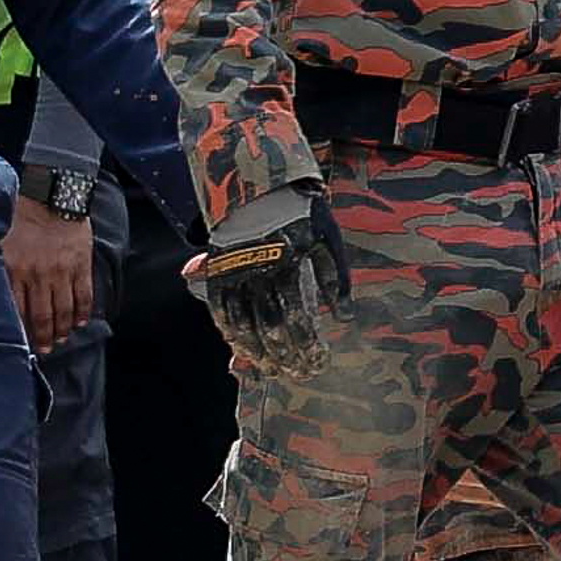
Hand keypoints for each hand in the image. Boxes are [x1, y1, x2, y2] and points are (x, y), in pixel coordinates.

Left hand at [6, 197, 97, 353]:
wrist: (52, 194)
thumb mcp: (0, 240)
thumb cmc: (22, 215)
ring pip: (64, 309)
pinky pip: (84, 294)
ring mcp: (62, 271)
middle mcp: (39, 275)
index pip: (17, 310)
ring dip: (62, 329)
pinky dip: (83, 311)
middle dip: (43, 337)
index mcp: (16, 269)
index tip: (20, 343)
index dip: (20, 330)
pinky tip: (80, 321)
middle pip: (42, 316)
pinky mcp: (81, 265)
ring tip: (61, 339)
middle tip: (44, 350)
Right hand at [189, 190, 351, 371]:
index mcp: (288, 265)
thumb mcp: (327, 239)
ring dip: (258, 353)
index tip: (320, 361)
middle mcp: (257, 274)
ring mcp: (233, 275)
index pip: (297, 319)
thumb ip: (336, 280)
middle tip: (300, 374)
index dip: (307, 345)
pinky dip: (230, 335)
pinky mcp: (217, 274)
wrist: (258, 186)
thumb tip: (343, 319)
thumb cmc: (301, 213)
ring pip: (242, 327)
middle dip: (286, 356)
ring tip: (273, 370)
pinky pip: (220, 313)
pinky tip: (242, 350)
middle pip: (270, 329)